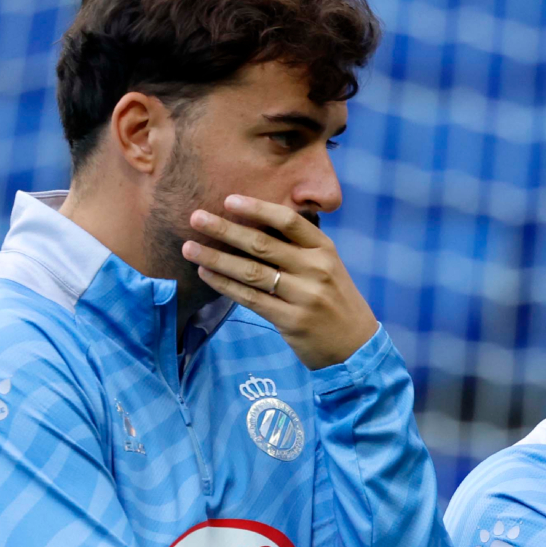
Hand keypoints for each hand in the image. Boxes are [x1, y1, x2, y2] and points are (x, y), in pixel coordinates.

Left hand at [184, 195, 378, 369]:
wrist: (356, 347)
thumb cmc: (334, 301)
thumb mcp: (327, 267)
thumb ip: (299, 247)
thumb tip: (256, 222)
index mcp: (325, 250)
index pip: (288, 221)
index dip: (257, 208)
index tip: (228, 200)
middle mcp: (316, 270)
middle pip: (263, 244)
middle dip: (225, 229)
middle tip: (195, 218)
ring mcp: (304, 296)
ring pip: (252, 272)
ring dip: (216, 258)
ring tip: (189, 248)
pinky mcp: (291, 321)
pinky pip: (251, 299)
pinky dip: (225, 285)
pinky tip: (207, 274)